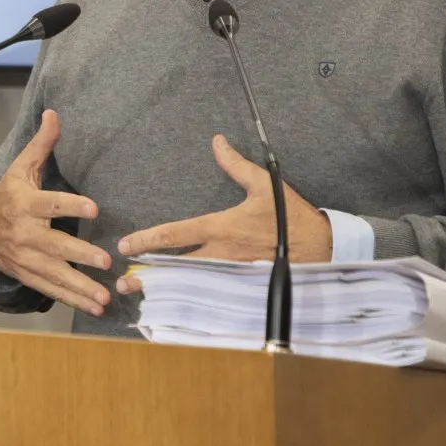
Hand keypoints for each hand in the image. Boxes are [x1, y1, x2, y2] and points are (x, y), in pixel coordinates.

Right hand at [0, 110, 113, 316]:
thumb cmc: (8, 195)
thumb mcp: (21, 168)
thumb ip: (41, 145)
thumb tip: (54, 113)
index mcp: (25, 204)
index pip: (50, 203)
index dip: (71, 204)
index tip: (94, 207)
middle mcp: (25, 234)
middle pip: (54, 245)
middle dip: (79, 255)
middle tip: (104, 262)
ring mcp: (26, 258)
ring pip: (55, 274)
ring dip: (80, 287)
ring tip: (104, 297)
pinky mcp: (29, 275)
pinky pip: (52, 289)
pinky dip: (73, 300)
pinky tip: (95, 307)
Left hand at [113, 135, 331, 296]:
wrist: (321, 248)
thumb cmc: (291, 215)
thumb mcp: (264, 184)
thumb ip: (236, 165)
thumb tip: (217, 141)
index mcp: (221, 228)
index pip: (176, 234)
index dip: (148, 239)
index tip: (127, 244)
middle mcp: (221, 254)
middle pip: (176, 267)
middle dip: (149, 275)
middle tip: (124, 282)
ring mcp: (231, 273)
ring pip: (191, 283)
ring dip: (165, 289)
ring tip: (141, 294)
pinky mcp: (241, 285)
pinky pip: (212, 293)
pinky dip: (191, 297)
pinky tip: (175, 304)